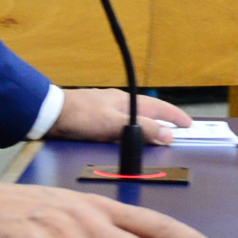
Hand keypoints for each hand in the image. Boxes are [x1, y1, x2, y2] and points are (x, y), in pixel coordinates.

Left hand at [52, 87, 191, 140]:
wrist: (48, 114)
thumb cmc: (82, 117)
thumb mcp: (114, 125)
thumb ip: (141, 130)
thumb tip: (168, 135)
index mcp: (127, 101)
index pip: (160, 108)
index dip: (175, 117)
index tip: (189, 126)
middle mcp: (119, 101)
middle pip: (148, 111)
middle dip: (164, 121)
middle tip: (176, 132)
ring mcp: (106, 107)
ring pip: (134, 116)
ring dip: (147, 125)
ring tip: (155, 136)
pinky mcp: (94, 115)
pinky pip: (121, 122)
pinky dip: (131, 129)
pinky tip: (126, 136)